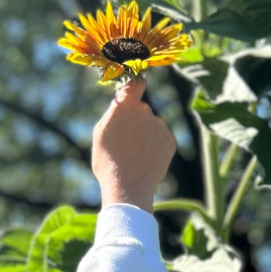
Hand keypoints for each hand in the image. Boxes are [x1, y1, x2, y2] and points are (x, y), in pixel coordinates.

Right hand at [91, 77, 175, 212]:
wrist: (128, 186)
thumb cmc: (108, 162)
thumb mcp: (100, 134)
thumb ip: (112, 113)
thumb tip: (121, 99)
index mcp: (125, 106)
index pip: (135, 85)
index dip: (136, 86)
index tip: (138, 86)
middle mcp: (145, 110)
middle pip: (142, 110)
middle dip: (136, 122)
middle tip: (126, 143)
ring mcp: (160, 125)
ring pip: (152, 126)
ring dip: (146, 135)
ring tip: (135, 155)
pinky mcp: (170, 140)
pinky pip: (162, 139)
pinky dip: (155, 147)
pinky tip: (146, 160)